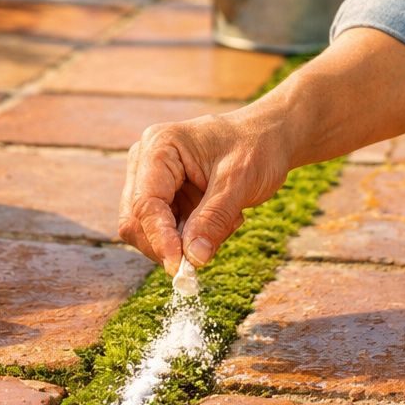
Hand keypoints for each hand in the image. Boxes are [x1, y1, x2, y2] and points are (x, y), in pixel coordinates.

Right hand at [117, 110, 290, 274]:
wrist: (268, 137)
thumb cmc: (256, 148)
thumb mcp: (240, 182)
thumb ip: (214, 219)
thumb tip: (193, 258)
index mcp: (159, 146)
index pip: (145, 202)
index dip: (159, 238)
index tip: (180, 267)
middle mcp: (146, 161)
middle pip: (136, 220)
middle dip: (168, 243)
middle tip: (205, 254)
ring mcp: (152, 180)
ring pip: (147, 231)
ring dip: (183, 241)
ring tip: (225, 221)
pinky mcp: (164, 196)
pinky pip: (166, 230)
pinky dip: (190, 237)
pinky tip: (220, 220)